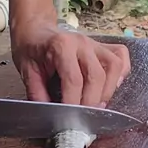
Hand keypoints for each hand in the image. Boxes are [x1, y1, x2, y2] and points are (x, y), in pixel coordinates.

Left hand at [11, 19, 130, 106]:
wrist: (35, 30)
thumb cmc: (31, 49)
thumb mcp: (27, 71)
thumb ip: (38, 93)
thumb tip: (49, 116)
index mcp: (61, 46)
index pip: (74, 79)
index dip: (73, 102)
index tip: (70, 118)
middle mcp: (81, 43)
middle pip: (97, 76)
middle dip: (91, 102)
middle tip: (83, 117)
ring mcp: (94, 43)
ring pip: (114, 66)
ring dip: (108, 90)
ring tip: (97, 104)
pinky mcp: (102, 46)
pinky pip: (121, 57)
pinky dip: (121, 73)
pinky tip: (110, 86)